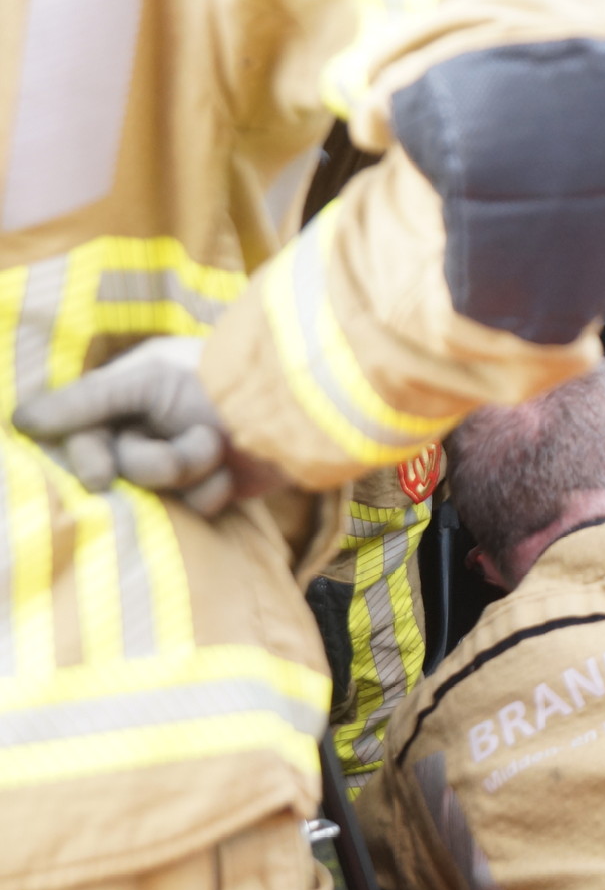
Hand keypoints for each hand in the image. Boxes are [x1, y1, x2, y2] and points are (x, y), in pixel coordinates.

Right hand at [11, 337, 255, 515]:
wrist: (292, 407)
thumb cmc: (217, 381)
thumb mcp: (146, 381)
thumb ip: (84, 401)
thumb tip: (19, 420)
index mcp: (127, 397)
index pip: (83, 438)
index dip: (89, 458)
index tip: (101, 472)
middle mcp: (149, 429)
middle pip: (121, 471)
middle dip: (154, 464)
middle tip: (187, 449)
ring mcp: (182, 461)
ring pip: (157, 493)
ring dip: (189, 471)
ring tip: (217, 445)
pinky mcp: (214, 489)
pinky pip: (195, 508)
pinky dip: (214, 490)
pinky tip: (235, 468)